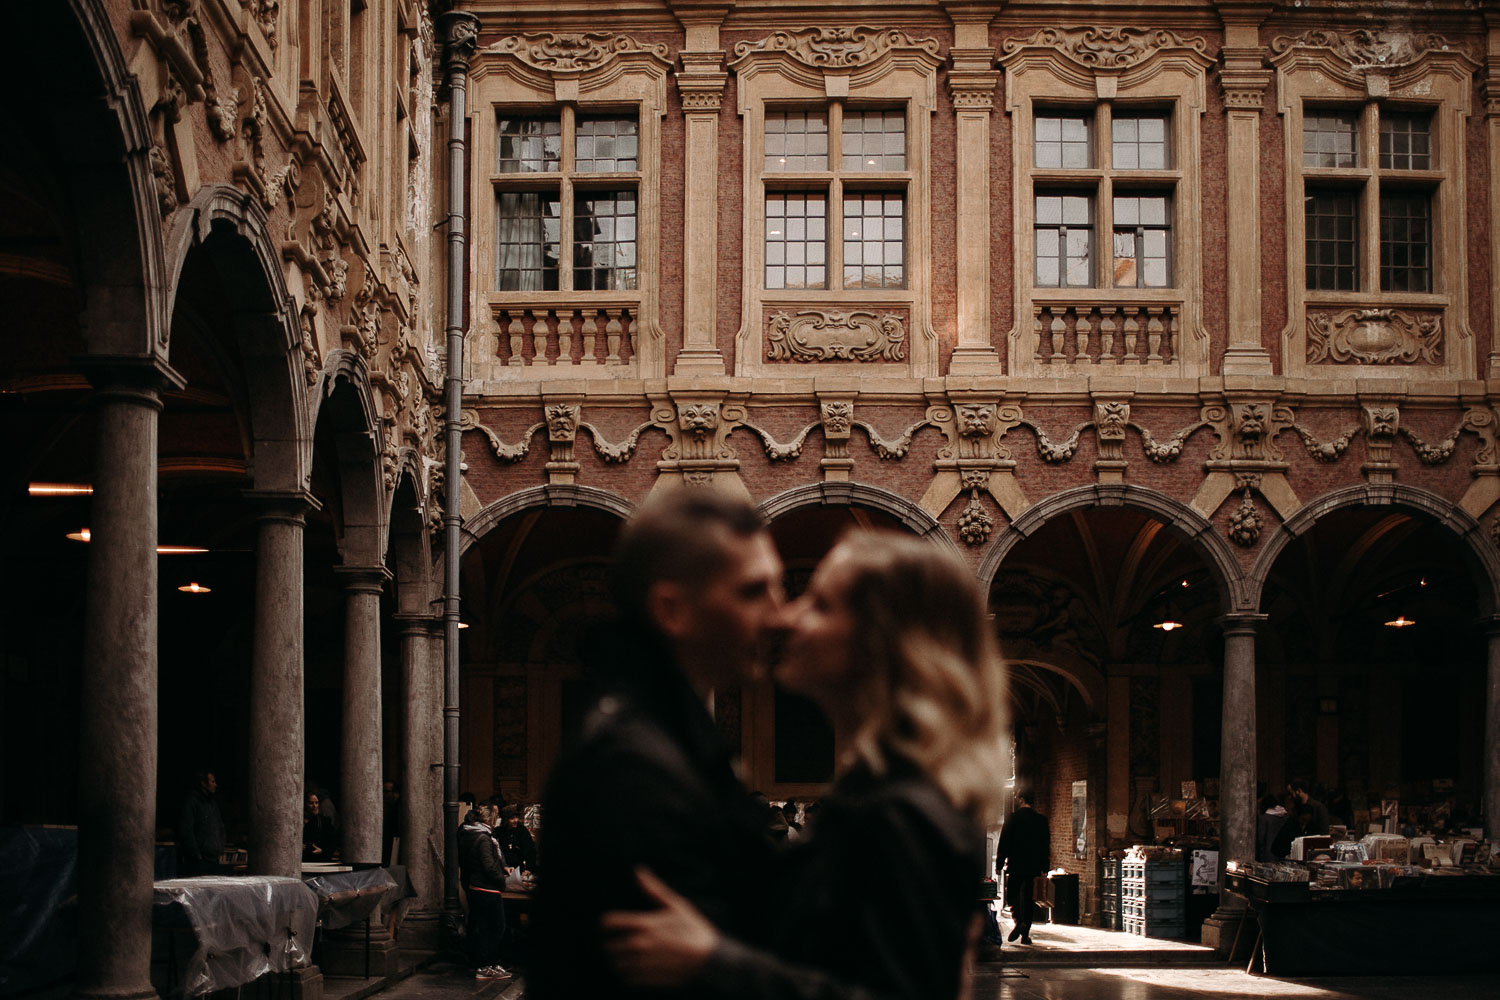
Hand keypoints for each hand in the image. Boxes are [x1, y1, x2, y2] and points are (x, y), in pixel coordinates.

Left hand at [600, 868, 719, 986]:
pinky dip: (627, 974)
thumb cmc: (693, 929)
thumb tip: (638, 871)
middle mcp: (640, 944)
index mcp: (645, 924)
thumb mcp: (676, 905)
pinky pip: (626, 979)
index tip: (607, 925)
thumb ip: (653, 889)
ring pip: (616, 964)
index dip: (605, 923)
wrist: (709, 958)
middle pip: (609, 946)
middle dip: (610, 943)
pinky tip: (635, 968)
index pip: (609, 923)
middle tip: (617, 942)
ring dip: (618, 960)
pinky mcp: (649, 978)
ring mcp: (644, 963)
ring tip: (626, 956)